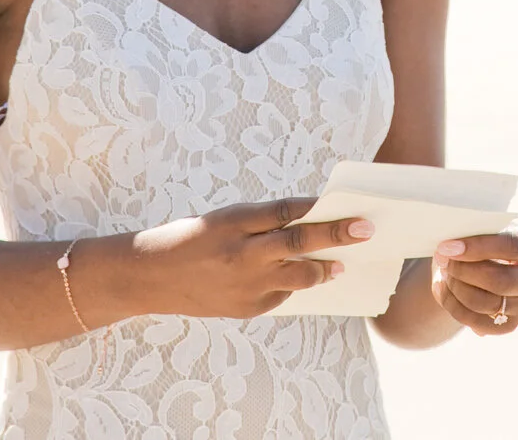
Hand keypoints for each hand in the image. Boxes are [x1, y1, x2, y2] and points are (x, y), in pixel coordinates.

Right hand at [135, 197, 372, 318]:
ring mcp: (244, 285)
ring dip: (323, 269)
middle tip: (366, 230)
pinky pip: (281, 295)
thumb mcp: (226, 219)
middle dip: (335, 236)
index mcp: (234, 222)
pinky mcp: (246, 309)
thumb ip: (265, 222)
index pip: (286, 212)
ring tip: (341, 265)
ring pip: (297, 277)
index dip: (319, 209)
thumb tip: (311, 222)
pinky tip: (302, 279)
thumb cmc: (194, 238)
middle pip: (297, 243)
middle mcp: (241, 254)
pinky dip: (292, 285)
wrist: (151, 277)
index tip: (350, 206)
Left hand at [431, 227, 517, 335]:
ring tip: (442, 271)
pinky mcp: (513, 324)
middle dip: (464, 271)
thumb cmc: (492, 236)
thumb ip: (477, 232)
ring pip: (487, 303)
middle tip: (442, 259)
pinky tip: (441, 286)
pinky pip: (478, 322)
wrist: (496, 260)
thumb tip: (450, 247)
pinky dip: (453, 305)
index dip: (478, 247)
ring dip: (456, 287)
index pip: (512, 246)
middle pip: (501, 281)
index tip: (448, 246)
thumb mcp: (491, 227)